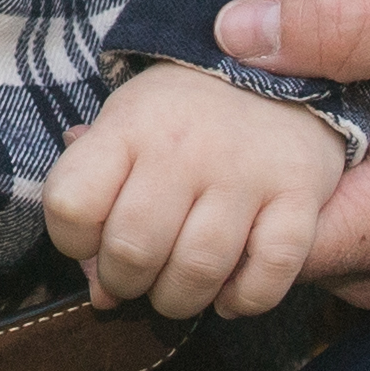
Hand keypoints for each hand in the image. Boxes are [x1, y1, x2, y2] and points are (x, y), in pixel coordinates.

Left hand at [47, 64, 369, 320]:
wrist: (278, 71)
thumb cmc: (184, 117)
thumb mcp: (125, 129)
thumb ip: (98, 202)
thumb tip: (100, 293)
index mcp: (130, 126)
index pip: (71, 205)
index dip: (70, 241)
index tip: (90, 239)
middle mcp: (184, 148)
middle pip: (134, 250)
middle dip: (124, 283)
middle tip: (136, 277)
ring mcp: (245, 172)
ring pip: (198, 270)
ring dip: (179, 299)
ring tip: (178, 288)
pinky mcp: (299, 194)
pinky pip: (269, 273)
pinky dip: (245, 299)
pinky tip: (230, 294)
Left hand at [201, 0, 369, 309]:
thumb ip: (341, 24)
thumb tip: (231, 30)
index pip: (248, 235)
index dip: (209, 172)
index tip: (198, 104)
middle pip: (259, 236)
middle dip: (233, 164)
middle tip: (223, 80)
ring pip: (291, 228)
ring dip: (274, 164)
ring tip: (269, 87)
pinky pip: (330, 219)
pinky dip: (313, 170)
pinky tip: (316, 110)